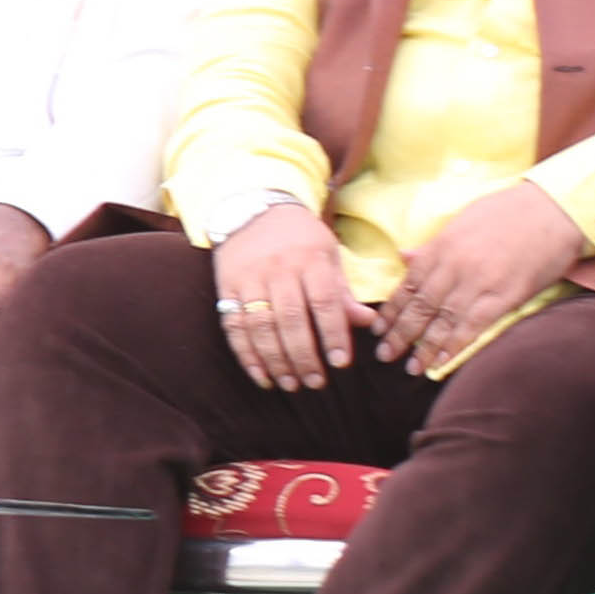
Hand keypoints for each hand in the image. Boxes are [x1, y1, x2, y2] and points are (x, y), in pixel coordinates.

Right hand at [206, 200, 363, 395]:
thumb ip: (343, 291)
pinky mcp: (226, 287)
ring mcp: (248, 278)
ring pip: (260, 326)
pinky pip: (234, 325)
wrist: (250, 209)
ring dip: (275, 360)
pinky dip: (246, 353)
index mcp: (309, 260)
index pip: (324, 302)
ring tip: (290, 384)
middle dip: (304, 355)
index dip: (333, 334)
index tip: (341, 363)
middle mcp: (277, 269)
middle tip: (316, 382)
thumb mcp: (328, 254)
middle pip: (290, 319)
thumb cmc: (299, 237)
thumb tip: (368, 322)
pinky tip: (260, 374)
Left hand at [380, 177, 581, 378]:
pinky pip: (474, 325)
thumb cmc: (509, 212)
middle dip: (399, 333)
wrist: (553, 209)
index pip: (408, 284)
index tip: (378, 328)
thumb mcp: (462, 221)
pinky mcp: (506, 296)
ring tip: (409, 367)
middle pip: (420, 305)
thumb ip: (433, 245)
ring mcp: (479, 282)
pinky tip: (442, 361)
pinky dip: (455, 345)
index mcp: (441, 246)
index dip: (392, 309)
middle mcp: (454, 266)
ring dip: (424, 346)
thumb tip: (404, 257)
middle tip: (384, 355)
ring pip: (443, 319)